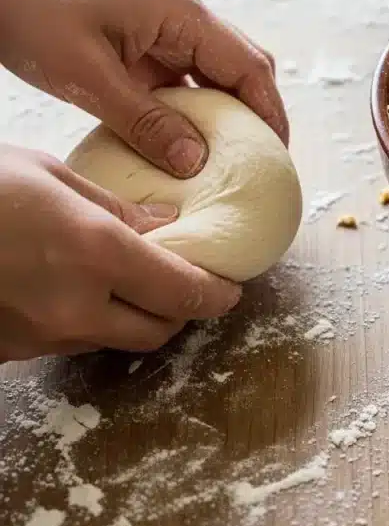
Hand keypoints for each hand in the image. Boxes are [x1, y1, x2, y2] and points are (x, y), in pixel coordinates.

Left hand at [0, 0, 288, 176]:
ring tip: (231, 164)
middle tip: (260, 166)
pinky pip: (185, 82)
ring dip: (226, 117)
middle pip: (243, 69)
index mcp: (180, 12)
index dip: (271, 114)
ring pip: (216, 77)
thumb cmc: (33, 16)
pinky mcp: (146, 44)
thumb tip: (196, 162)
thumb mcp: (89, 78)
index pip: (249, 66)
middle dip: (258, 116)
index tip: (276, 158)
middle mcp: (183, 15)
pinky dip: (194, 113)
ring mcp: (165, 28)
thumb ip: (146, 122)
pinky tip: (188, 146)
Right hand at [0, 145, 241, 361]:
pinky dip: (86, 323)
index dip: (216, 294)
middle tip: (183, 283)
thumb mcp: (45, 174)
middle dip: (179, 309)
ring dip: (132, 319)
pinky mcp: (12, 351)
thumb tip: (165, 221)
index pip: (183, 292)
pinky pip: (70, 343)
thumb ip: (113, 206)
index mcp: (94, 252)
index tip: (230, 288)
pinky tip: (73, 292)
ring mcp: (41, 337)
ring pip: (113, 341)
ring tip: (127, 284)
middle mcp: (75, 307)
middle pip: (157, 330)